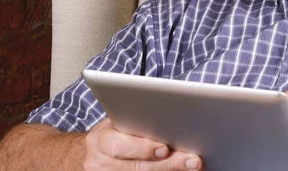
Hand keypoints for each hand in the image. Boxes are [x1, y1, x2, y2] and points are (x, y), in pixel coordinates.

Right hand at [83, 118, 202, 169]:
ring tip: (193, 167)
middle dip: (168, 164)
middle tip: (192, 161)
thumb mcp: (117, 122)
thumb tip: (169, 121)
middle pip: (137, 167)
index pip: (119, 146)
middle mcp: (99, 162)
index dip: (143, 148)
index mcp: (99, 141)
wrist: (95, 152)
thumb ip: (136, 122)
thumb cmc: (112, 132)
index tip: (164, 149)